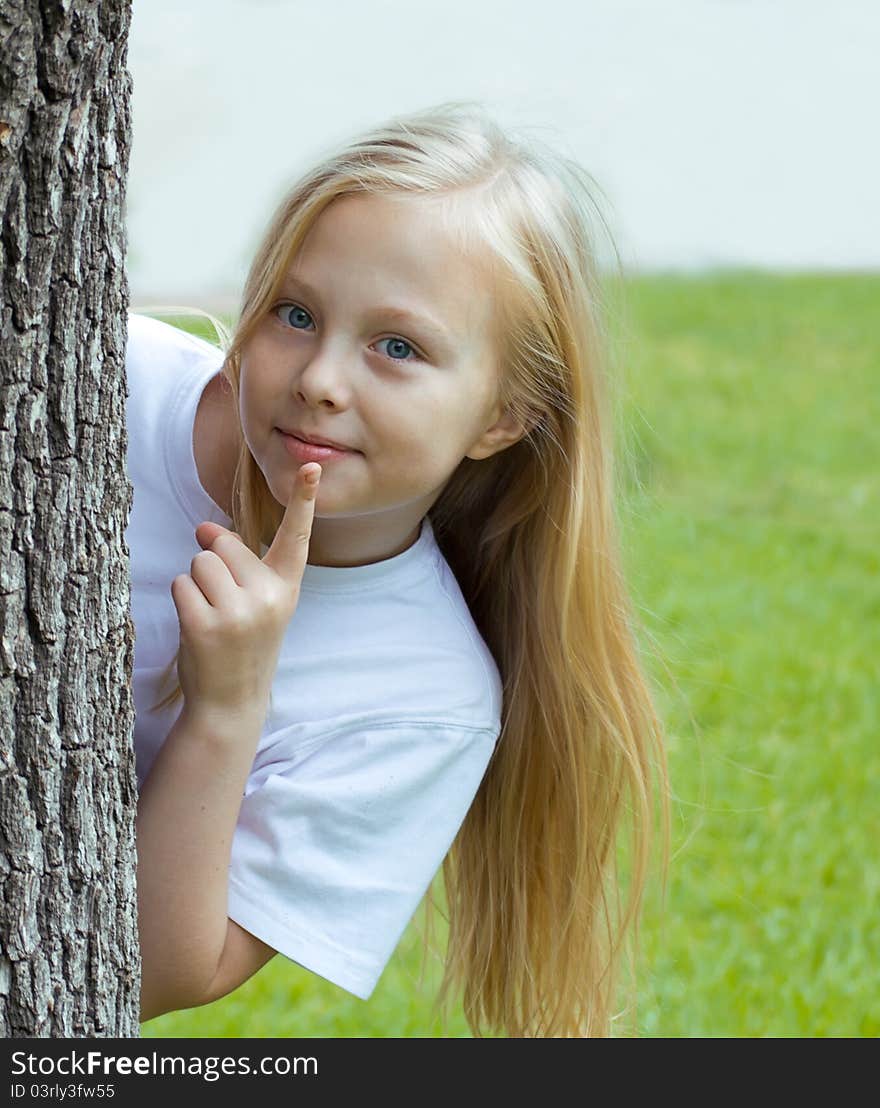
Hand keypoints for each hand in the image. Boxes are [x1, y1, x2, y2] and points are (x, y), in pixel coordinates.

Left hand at [170, 462, 320, 720]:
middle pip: (225, 544)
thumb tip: (205, 526)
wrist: (232, 701)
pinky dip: (181, 600)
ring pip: (199, 561)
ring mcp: (239, 612)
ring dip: (195, 583)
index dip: (303, 499)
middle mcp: (269, 597)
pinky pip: (181, 583)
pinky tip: (197, 626)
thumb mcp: (253, 601)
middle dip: (214, 564)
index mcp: (287, 587)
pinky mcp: (206, 625)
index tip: (310, 466)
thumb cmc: (241, 642)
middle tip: (224, 603)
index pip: (296, 536)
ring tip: (211, 615)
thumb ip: (236, 562)